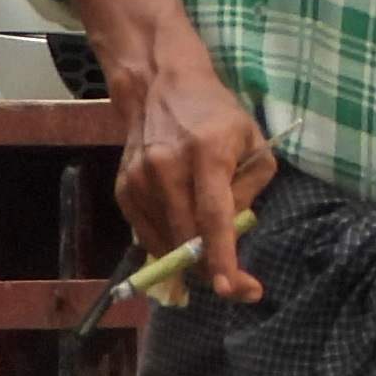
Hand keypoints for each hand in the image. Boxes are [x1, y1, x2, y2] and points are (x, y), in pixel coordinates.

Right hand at [115, 51, 276, 302]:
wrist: (160, 87)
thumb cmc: (217, 114)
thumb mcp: (252, 140)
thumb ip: (251, 187)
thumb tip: (232, 230)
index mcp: (206, 153)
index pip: (213, 216)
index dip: (222, 256)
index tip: (231, 289)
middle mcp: (166, 168)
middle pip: (187, 237)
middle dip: (212, 268)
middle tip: (236, 282)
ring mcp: (139, 180)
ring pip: (165, 242)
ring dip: (189, 258)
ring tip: (209, 248)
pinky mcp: (123, 190)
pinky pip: (147, 234)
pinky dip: (168, 243)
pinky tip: (183, 232)